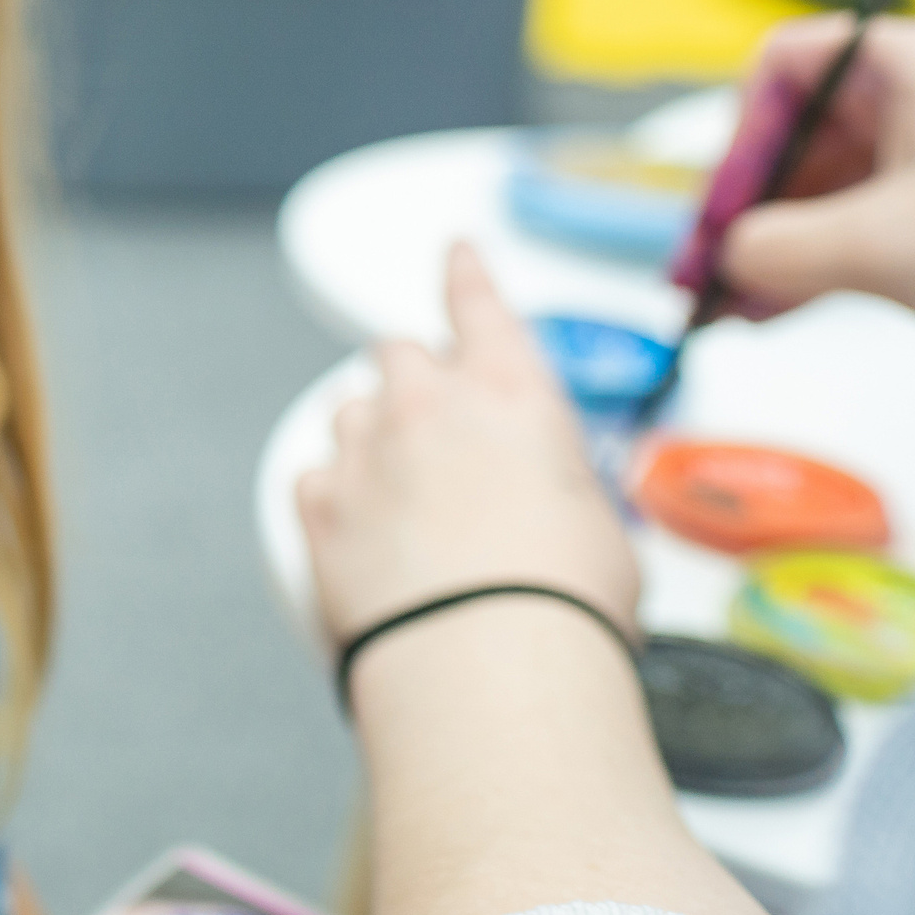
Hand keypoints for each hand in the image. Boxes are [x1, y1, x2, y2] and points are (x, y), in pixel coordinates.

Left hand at [295, 243, 638, 645]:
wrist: (489, 661)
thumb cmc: (563, 601)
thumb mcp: (599, 528)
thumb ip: (561, 491)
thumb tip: (552, 513)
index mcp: (513, 394)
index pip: (480, 304)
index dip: (465, 273)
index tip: (455, 253)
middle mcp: (430, 405)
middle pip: (399, 352)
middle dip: (414, 379)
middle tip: (435, 430)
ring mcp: (366, 449)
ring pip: (350, 411)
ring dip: (372, 437)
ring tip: (404, 500)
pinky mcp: (318, 503)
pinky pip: (316, 477)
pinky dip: (335, 496)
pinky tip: (364, 536)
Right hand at [719, 13, 914, 313]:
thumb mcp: (880, 243)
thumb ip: (782, 248)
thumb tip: (731, 257)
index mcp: (903, 64)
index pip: (784, 62)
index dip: (741, 134)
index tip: (725, 203)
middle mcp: (912, 96)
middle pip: (794, 134)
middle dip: (746, 210)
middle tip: (708, 268)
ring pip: (822, 185)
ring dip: (770, 245)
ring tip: (732, 303)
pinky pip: (855, 218)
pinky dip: (811, 259)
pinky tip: (772, 305)